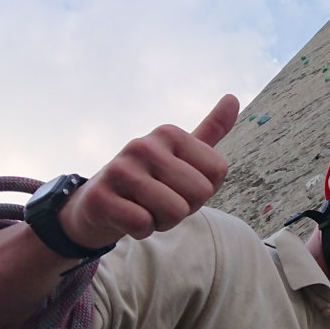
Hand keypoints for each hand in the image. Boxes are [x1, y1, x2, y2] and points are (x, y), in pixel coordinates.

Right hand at [60, 94, 239, 248]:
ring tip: (144, 208)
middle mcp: (143, 145)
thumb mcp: (182, 154)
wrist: (96, 204)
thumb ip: (210, 130)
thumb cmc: (150, 180)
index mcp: (169, 133)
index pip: (218, 171)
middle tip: (160, 201)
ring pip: (174, 212)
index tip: (179, 185)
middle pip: (199, 194)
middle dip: (185, 208)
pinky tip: (127, 218)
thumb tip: (233, 98)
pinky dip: (141, 230)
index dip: (204, 189)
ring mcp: (119, 169)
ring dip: (162, 222)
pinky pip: (144, 224)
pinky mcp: (100, 197)